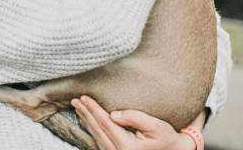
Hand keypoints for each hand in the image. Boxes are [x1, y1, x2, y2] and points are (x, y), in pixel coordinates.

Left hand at [71, 96, 194, 149]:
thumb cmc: (166, 138)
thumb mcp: (155, 126)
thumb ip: (135, 117)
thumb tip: (114, 114)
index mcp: (127, 147)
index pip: (105, 123)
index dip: (93, 109)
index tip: (84, 97)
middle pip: (97, 130)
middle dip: (85, 113)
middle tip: (75, 100)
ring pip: (96, 136)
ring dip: (86, 121)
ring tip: (78, 108)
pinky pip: (99, 142)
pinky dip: (92, 130)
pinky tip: (87, 121)